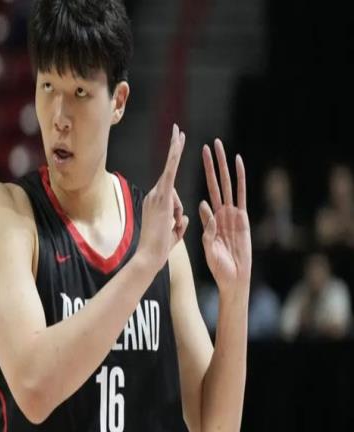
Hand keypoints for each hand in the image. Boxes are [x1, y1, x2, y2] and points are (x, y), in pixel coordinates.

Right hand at [137, 124, 188, 273]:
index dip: (172, 162)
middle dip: (173, 153)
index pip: (168, 184)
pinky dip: (174, 156)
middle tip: (177, 129)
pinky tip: (178, 139)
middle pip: (171, 181)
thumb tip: (185, 217)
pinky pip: (170, 172)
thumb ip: (179, 223)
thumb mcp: (174, 234)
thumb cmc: (160, 249)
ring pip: (173, 186)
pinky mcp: (162, 196)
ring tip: (170, 229)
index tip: (176, 144)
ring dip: (176, 212)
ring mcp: (156, 195)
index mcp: (156, 203)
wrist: (149, 257)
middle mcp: (153, 196)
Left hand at [199, 139, 251, 298]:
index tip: (197, 165)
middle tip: (209, 144)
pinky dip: (239, 178)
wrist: (233, 278)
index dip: (203, 180)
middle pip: (216, 182)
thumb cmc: (218, 265)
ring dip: (223, 165)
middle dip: (212, 164)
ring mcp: (233, 214)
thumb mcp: (207, 245)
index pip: (206, 191)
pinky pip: (240, 195)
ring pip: (227, 184)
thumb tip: (201, 204)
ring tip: (220, 147)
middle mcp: (222, 212)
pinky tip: (238, 163)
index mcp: (211, 218)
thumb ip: (206, 226)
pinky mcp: (242, 218)